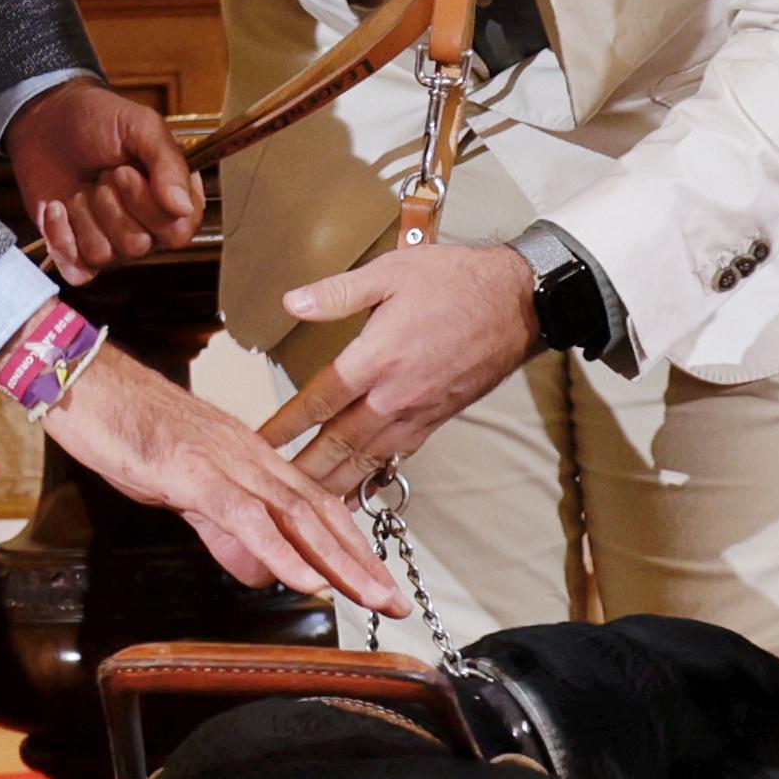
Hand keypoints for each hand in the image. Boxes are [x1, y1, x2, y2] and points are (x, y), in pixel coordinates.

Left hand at [1, 77, 199, 278]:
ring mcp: (110, 240)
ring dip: (85, 216)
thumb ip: (167, 162)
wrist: (45, 119)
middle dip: (112, 207)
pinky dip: (60, 238)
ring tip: (81, 188)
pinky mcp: (75, 250)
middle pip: (139, 244)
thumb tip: (181, 207)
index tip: (126, 170)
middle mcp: (145, 225)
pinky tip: (56, 207)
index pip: (179, 229)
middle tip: (104, 175)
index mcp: (171, 198)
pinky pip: (76, 270)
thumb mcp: (141, 126)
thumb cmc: (97, 119)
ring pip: (105, 254)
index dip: (149, 205)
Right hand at [33, 342, 392, 600]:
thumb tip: (257, 569)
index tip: (378, 581)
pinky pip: (243, 515)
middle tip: (395, 600)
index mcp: (249, 458)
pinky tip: (302, 578)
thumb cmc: (124, 426)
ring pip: (294, 515)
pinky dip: (278, 549)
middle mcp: (248, 457)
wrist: (83, 380)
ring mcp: (223, 461)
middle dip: (361, 562)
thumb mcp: (180, 488)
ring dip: (336, 561)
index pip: (314, 507)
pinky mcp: (190, 470)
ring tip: (369, 596)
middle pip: (318, 514)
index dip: (351, 546)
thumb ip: (222, 529)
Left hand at [267, 240, 543, 484]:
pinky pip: (398, 454)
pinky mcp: (439, 417)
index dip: (286, 425)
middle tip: (271, 495)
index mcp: (379, 357)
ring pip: (368, 457)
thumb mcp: (391, 271)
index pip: (320, 400)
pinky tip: (355, 490)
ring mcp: (420, 411)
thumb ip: (338, 292)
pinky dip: (373, 476)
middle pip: (340, 442)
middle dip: (303, 472)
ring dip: (335, 483)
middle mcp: (397, 393)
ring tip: (305, 507)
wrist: (521, 302)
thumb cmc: (456, 280)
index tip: (257, 443)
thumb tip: (290, 301)